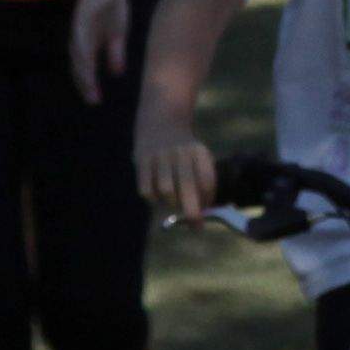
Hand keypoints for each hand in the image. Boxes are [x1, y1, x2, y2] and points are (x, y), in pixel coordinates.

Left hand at [67, 0, 132, 94]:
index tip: (95, 100)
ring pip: (78, 54)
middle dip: (85, 83)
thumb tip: (116, 74)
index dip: (89, 84)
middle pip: (79, 65)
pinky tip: (86, 59)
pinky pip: (80, 35)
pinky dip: (81, 48)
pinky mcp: (81, 16)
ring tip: (89, 84)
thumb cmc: (111, 6)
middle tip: (92, 100)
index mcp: (88, 43)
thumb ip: (115, 53)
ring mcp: (78, 28)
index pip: (85, 68)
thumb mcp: (117, 34)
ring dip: (83, 70)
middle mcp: (80, 39)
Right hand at [138, 106, 217, 222]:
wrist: (161, 122)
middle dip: (192, 211)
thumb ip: (201, 186)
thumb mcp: (198, 159)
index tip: (205, 213)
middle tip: (196, 226)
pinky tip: (156, 192)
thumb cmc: (183, 153)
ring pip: (166, 191)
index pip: (207, 181)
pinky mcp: (142, 159)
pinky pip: (146, 190)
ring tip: (171, 200)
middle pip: (188, 187)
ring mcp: (160, 155)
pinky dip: (152, 198)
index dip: (207, 201)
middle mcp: (181, 152)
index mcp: (199, 152)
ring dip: (170, 202)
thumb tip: (199, 218)